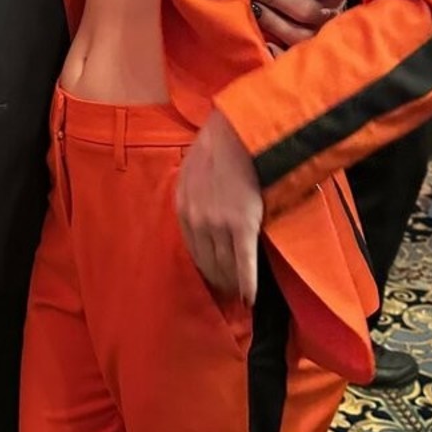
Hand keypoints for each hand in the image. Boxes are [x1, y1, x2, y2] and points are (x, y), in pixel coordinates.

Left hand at [176, 108, 262, 305]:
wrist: (235, 133)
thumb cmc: (216, 145)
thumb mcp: (191, 169)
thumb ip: (193, 192)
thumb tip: (201, 206)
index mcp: (182, 208)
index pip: (192, 248)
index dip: (204, 265)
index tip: (212, 276)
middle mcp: (196, 221)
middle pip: (208, 261)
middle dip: (217, 278)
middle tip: (227, 291)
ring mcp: (218, 225)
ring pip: (225, 264)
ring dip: (232, 283)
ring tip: (239, 294)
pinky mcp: (241, 225)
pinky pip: (244, 261)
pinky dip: (247, 283)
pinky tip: (250, 298)